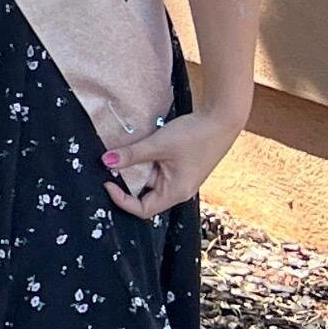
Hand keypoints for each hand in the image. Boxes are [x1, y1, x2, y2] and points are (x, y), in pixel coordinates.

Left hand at [102, 110, 238, 218]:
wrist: (221, 118)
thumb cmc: (195, 135)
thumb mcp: (159, 144)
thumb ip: (132, 154)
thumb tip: (106, 161)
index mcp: (175, 192)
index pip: (142, 210)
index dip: (121, 200)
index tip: (107, 183)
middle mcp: (178, 190)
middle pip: (144, 195)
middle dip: (127, 181)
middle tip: (112, 164)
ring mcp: (180, 178)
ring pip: (150, 180)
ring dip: (136, 168)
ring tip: (125, 153)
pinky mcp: (181, 166)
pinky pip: (157, 169)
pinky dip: (146, 161)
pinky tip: (140, 147)